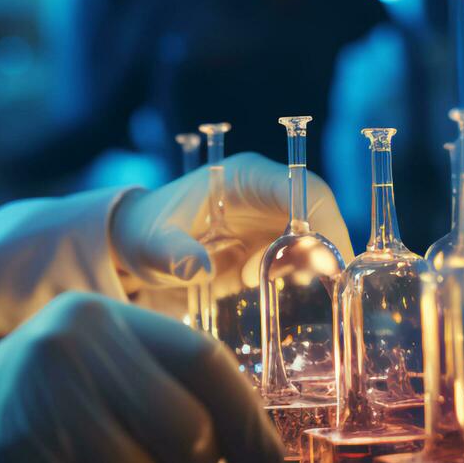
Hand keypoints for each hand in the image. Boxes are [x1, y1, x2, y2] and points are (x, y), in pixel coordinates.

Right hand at [0, 293, 285, 462]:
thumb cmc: (57, 404)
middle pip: (184, 430)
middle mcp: (74, 343)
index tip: (265, 461)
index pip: (202, 360)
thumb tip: (266, 453)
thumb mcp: (111, 371)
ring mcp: (39, 396)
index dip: (247, 417)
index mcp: (109, 319)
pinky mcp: (12, 453)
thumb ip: (178, 393)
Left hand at [110, 152, 353, 293]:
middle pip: (318, 214)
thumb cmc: (144, 233)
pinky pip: (297, 259)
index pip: (303, 188)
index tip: (326, 261)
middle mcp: (266, 193)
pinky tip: (255, 286)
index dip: (324, 221)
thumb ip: (171, 252)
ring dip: (301, 266)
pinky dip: (290, 276)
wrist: (137, 246)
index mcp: (246, 176)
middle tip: (296, 280)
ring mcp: (270, 219)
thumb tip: (198, 267)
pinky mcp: (268, 245)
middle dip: (319, 250)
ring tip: (250, 280)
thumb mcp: (150, 243)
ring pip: (313, 239)